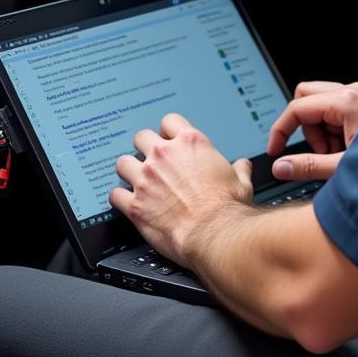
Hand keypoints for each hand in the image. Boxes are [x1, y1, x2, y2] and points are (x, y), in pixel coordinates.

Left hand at [109, 113, 252, 263]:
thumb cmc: (227, 208)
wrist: (215, 235)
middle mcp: (165, 155)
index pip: (169, 121)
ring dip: (128, 170)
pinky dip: (119, 198)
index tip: (168, 140)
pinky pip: (115, 194)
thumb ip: (238, 168)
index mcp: (190, 143)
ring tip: (134, 179)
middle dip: (144, 147)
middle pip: (141, 137)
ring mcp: (146, 179)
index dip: (168, 131)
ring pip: (122, 162)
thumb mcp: (241, 180)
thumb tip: (242, 165)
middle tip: (150, 160)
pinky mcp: (135, 204)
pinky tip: (125, 202)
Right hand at [267, 81, 357, 180]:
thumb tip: (281, 166)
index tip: (275, 149)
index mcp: (346, 101)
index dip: (281, 130)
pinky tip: (347, 151)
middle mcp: (353, 91)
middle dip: (305, 126)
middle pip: (305, 96)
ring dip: (320, 131)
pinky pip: (335, 111)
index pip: (297, 107)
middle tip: (318, 151)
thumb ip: (307, 166)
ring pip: (320, 104)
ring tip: (338, 156)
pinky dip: (333, 130)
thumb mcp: (343, 168)